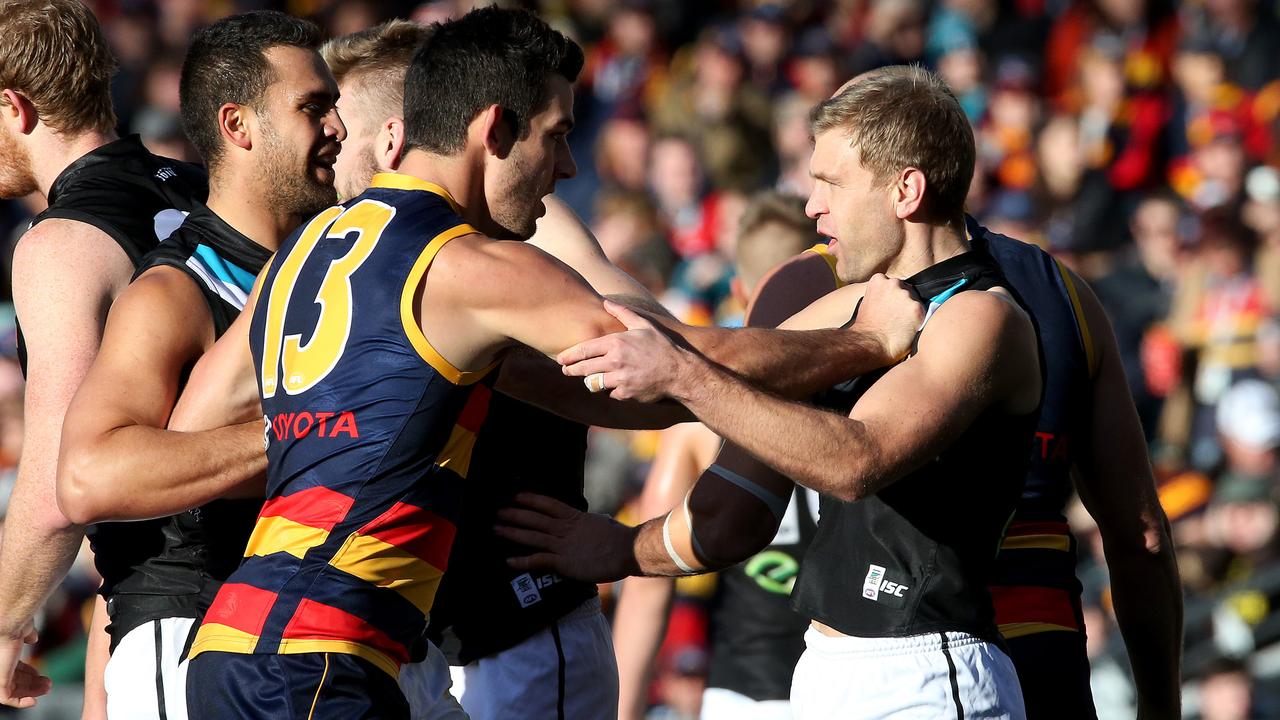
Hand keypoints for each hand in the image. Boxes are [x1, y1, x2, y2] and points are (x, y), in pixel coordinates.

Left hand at [0, 625, 49, 707]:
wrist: (8, 622)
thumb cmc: (14, 621)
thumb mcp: (24, 629)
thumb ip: (27, 635)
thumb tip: (32, 638)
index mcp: (2, 653)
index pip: (12, 669)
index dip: (27, 672)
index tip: (39, 674)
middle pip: (14, 680)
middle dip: (31, 683)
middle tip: (47, 683)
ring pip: (12, 690)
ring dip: (31, 691)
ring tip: (47, 688)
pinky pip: (7, 698)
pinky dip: (21, 702)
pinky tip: (33, 700)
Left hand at [495, 493, 639, 583]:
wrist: (627, 551)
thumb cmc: (619, 538)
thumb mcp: (601, 523)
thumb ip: (591, 523)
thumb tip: (594, 519)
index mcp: (575, 517)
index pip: (548, 505)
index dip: (531, 500)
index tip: (516, 496)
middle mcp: (565, 529)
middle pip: (535, 519)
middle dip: (515, 514)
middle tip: (497, 511)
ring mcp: (563, 545)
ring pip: (532, 537)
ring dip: (513, 533)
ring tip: (496, 529)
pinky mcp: (563, 562)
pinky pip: (539, 560)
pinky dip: (523, 561)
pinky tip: (509, 561)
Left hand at [558, 301, 693, 401]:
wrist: (679, 372)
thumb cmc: (662, 346)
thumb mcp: (644, 325)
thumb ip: (622, 313)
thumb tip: (605, 302)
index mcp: (616, 343)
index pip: (584, 350)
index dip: (569, 356)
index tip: (560, 359)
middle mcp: (615, 361)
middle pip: (583, 368)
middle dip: (572, 370)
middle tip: (565, 371)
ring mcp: (619, 379)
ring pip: (594, 383)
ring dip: (591, 381)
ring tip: (590, 379)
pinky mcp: (626, 394)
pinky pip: (610, 393)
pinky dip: (611, 391)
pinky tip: (615, 386)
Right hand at [855, 274, 923, 363]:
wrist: (869, 344)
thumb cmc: (866, 327)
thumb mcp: (866, 302)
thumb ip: (880, 295)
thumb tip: (890, 299)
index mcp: (879, 280)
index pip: (892, 282)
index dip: (892, 295)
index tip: (890, 305)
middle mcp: (894, 283)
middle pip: (906, 289)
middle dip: (903, 301)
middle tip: (897, 317)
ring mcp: (906, 295)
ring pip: (915, 301)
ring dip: (911, 312)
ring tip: (901, 325)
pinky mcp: (917, 309)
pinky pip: (922, 313)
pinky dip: (917, 322)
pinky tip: (907, 330)